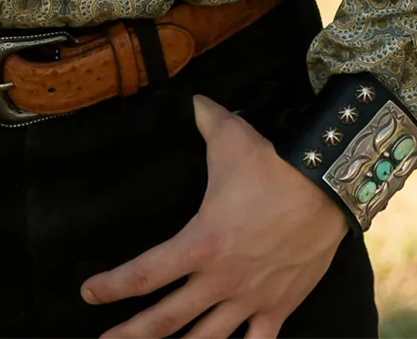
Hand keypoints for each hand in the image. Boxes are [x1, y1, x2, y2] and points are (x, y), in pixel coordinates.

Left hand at [81, 94, 347, 338]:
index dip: (111, 286)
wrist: (328, 186)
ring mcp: (249, 299)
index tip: (88, 292)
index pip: (143, 273)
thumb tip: (194, 101)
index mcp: (200, 243)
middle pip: (164, 320)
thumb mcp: (233, 138)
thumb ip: (207, 121)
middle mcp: (219, 280)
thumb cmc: (275, 164)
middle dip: (131, 335)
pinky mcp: (278, 308)